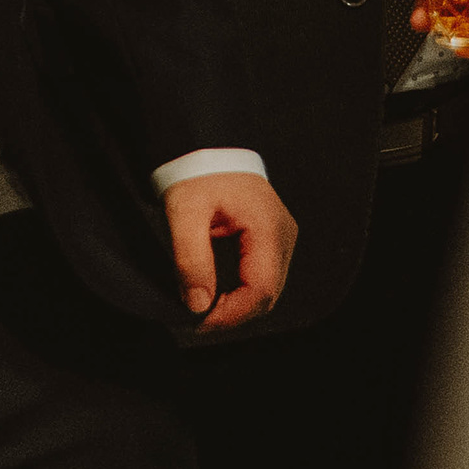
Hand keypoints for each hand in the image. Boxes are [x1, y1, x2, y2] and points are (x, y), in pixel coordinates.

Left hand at [163, 170, 297, 332]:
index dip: (231, 315)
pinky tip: (218, 292)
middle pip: (267, 295)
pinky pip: (262, 276)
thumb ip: (190, 260)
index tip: (200, 322)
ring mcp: (281, 237)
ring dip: (238, 304)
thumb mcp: (185, 213)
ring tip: (206, 308)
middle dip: (234, 314)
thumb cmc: (199, 171)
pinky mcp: (271, 238)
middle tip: (198, 319)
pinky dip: (241, 291)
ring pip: (267, 289)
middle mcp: (283, 235)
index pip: (260, 290)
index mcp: (268, 228)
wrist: (205, 146)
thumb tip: (198, 303)